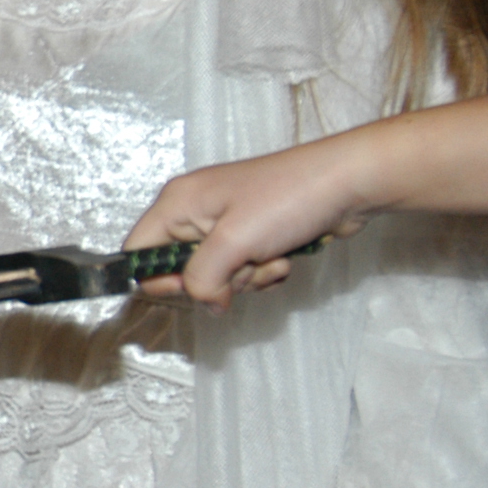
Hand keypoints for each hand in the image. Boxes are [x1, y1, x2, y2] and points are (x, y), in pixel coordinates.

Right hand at [125, 141, 373, 308]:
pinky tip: (283, 258)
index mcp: (177, 203)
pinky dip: (263, 273)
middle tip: (243, 266)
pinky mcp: (255, 236)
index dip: (159, 279)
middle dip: (216, 280)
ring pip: (216, 277)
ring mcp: (226, 225)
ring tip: (271, 257)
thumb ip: (203, 279)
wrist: (349, 183)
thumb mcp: (234, 242)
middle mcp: (195, 213)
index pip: (138, 252)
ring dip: (245, 279)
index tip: (194, 286)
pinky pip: (243, 272)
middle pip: (180, 271)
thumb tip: (204, 304)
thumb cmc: (288, 200)